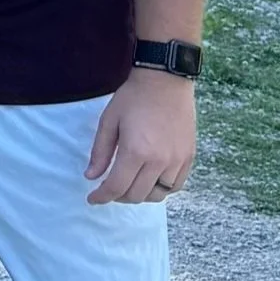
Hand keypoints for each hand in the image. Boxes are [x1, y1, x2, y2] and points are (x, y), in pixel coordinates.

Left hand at [86, 67, 196, 203]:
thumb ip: (100, 151)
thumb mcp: (109, 121)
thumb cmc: (133, 98)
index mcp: (135, 152)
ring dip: (140, 195)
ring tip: (129, 185)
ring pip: (157, 194)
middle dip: (118, 197)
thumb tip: (91, 176)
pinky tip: (150, 181)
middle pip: (136, 195)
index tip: (93, 198)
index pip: (116, 187)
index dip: (102, 197)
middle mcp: (159, 161)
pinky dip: (161, 190)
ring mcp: (176, 161)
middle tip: (109, 188)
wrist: (165, 81)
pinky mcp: (188, 157)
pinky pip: (175, 186)